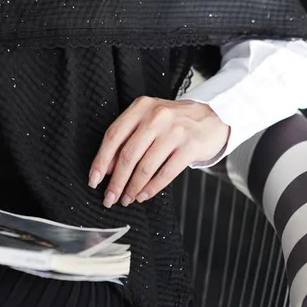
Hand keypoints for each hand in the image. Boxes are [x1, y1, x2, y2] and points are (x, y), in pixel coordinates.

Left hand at [89, 97, 229, 207]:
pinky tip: (144, 195)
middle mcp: (156, 116)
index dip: (101, 160)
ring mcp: (175, 131)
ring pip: (146, 166)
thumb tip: (108, 168)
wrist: (211, 117)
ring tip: (127, 199)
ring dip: (133, 187)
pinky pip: (166, 173)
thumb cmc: (173, 121)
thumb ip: (128, 138)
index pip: (113, 135)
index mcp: (141, 107)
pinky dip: (152, 188)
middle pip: (128, 154)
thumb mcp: (148, 120)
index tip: (94, 179)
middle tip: (109, 197)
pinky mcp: (190, 146)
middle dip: (116, 181)